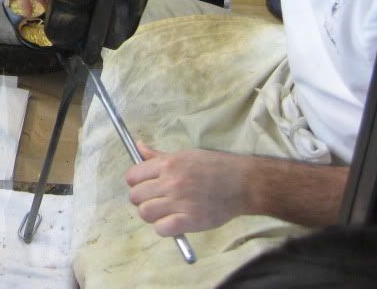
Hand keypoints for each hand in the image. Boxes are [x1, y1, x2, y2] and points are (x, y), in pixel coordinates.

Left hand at [124, 142, 251, 235]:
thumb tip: (138, 146)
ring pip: (145, 213)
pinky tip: (172, 223)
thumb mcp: (185, 155)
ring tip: (163, 212)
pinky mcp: (192, 221)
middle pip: (136, 196)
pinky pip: (162, 229)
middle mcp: (172, 182)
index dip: (135, 182)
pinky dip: (163, 228)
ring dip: (151, 215)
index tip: (143, 185)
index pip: (132, 176)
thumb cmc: (214, 166)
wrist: (244, 183)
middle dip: (141, 199)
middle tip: (154, 200)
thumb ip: (158, 156)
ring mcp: (181, 202)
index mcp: (168, 164)